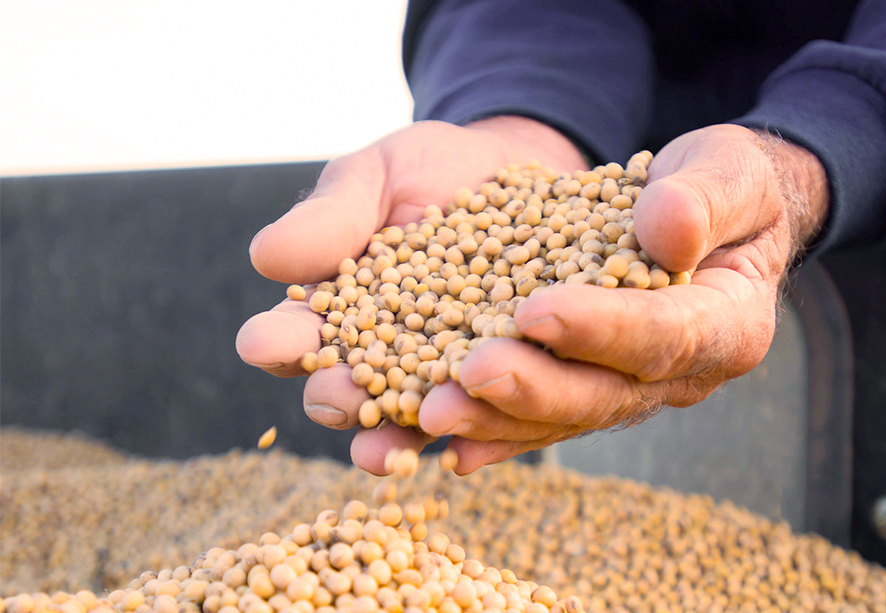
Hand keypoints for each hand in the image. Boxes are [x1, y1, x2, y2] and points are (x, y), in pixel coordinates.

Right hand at [235, 117, 587, 473]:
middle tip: (335, 397)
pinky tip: (475, 446)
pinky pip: (492, 414)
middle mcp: (385, 357)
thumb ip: (331, 217)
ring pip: (418, 417)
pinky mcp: (506, 377)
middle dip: (339, 399)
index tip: (262, 341)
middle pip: (352, 393)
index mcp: (336, 313)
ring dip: (405, 435)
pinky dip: (481, 430)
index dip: (277, 343)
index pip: (297, 337)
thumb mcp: (376, 178)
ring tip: (406, 437)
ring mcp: (446, 375)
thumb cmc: (427, 172)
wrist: (509, 168)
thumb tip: (265, 257)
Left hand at [417, 124, 828, 472]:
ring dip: (496, 419)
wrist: (700, 216)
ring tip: (431, 412)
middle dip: (534, 389)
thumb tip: (668, 230)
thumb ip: (707, 198)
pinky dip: (492, 431)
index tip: (536, 311)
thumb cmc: (718, 187)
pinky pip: (538, 420)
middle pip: (605, 395)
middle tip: (469, 374)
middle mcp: (680, 375)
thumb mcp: (728, 173)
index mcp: (728, 325)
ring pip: (562, 418)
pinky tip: (438, 441)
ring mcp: (630, 389)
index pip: (667, 334)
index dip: (602, 328)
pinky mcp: (588, 386)